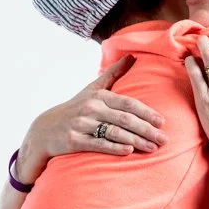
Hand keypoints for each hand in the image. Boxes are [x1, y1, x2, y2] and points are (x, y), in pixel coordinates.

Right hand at [14, 55, 168, 182]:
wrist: (45, 129)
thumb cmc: (74, 108)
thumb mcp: (92, 89)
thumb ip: (113, 74)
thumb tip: (132, 56)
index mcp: (98, 96)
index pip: (128, 104)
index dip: (147, 113)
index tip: (162, 122)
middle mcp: (90, 108)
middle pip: (125, 119)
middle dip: (147, 130)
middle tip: (163, 139)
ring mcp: (82, 124)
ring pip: (114, 133)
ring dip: (136, 141)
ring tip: (152, 148)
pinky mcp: (74, 140)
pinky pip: (98, 144)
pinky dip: (115, 148)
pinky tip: (129, 152)